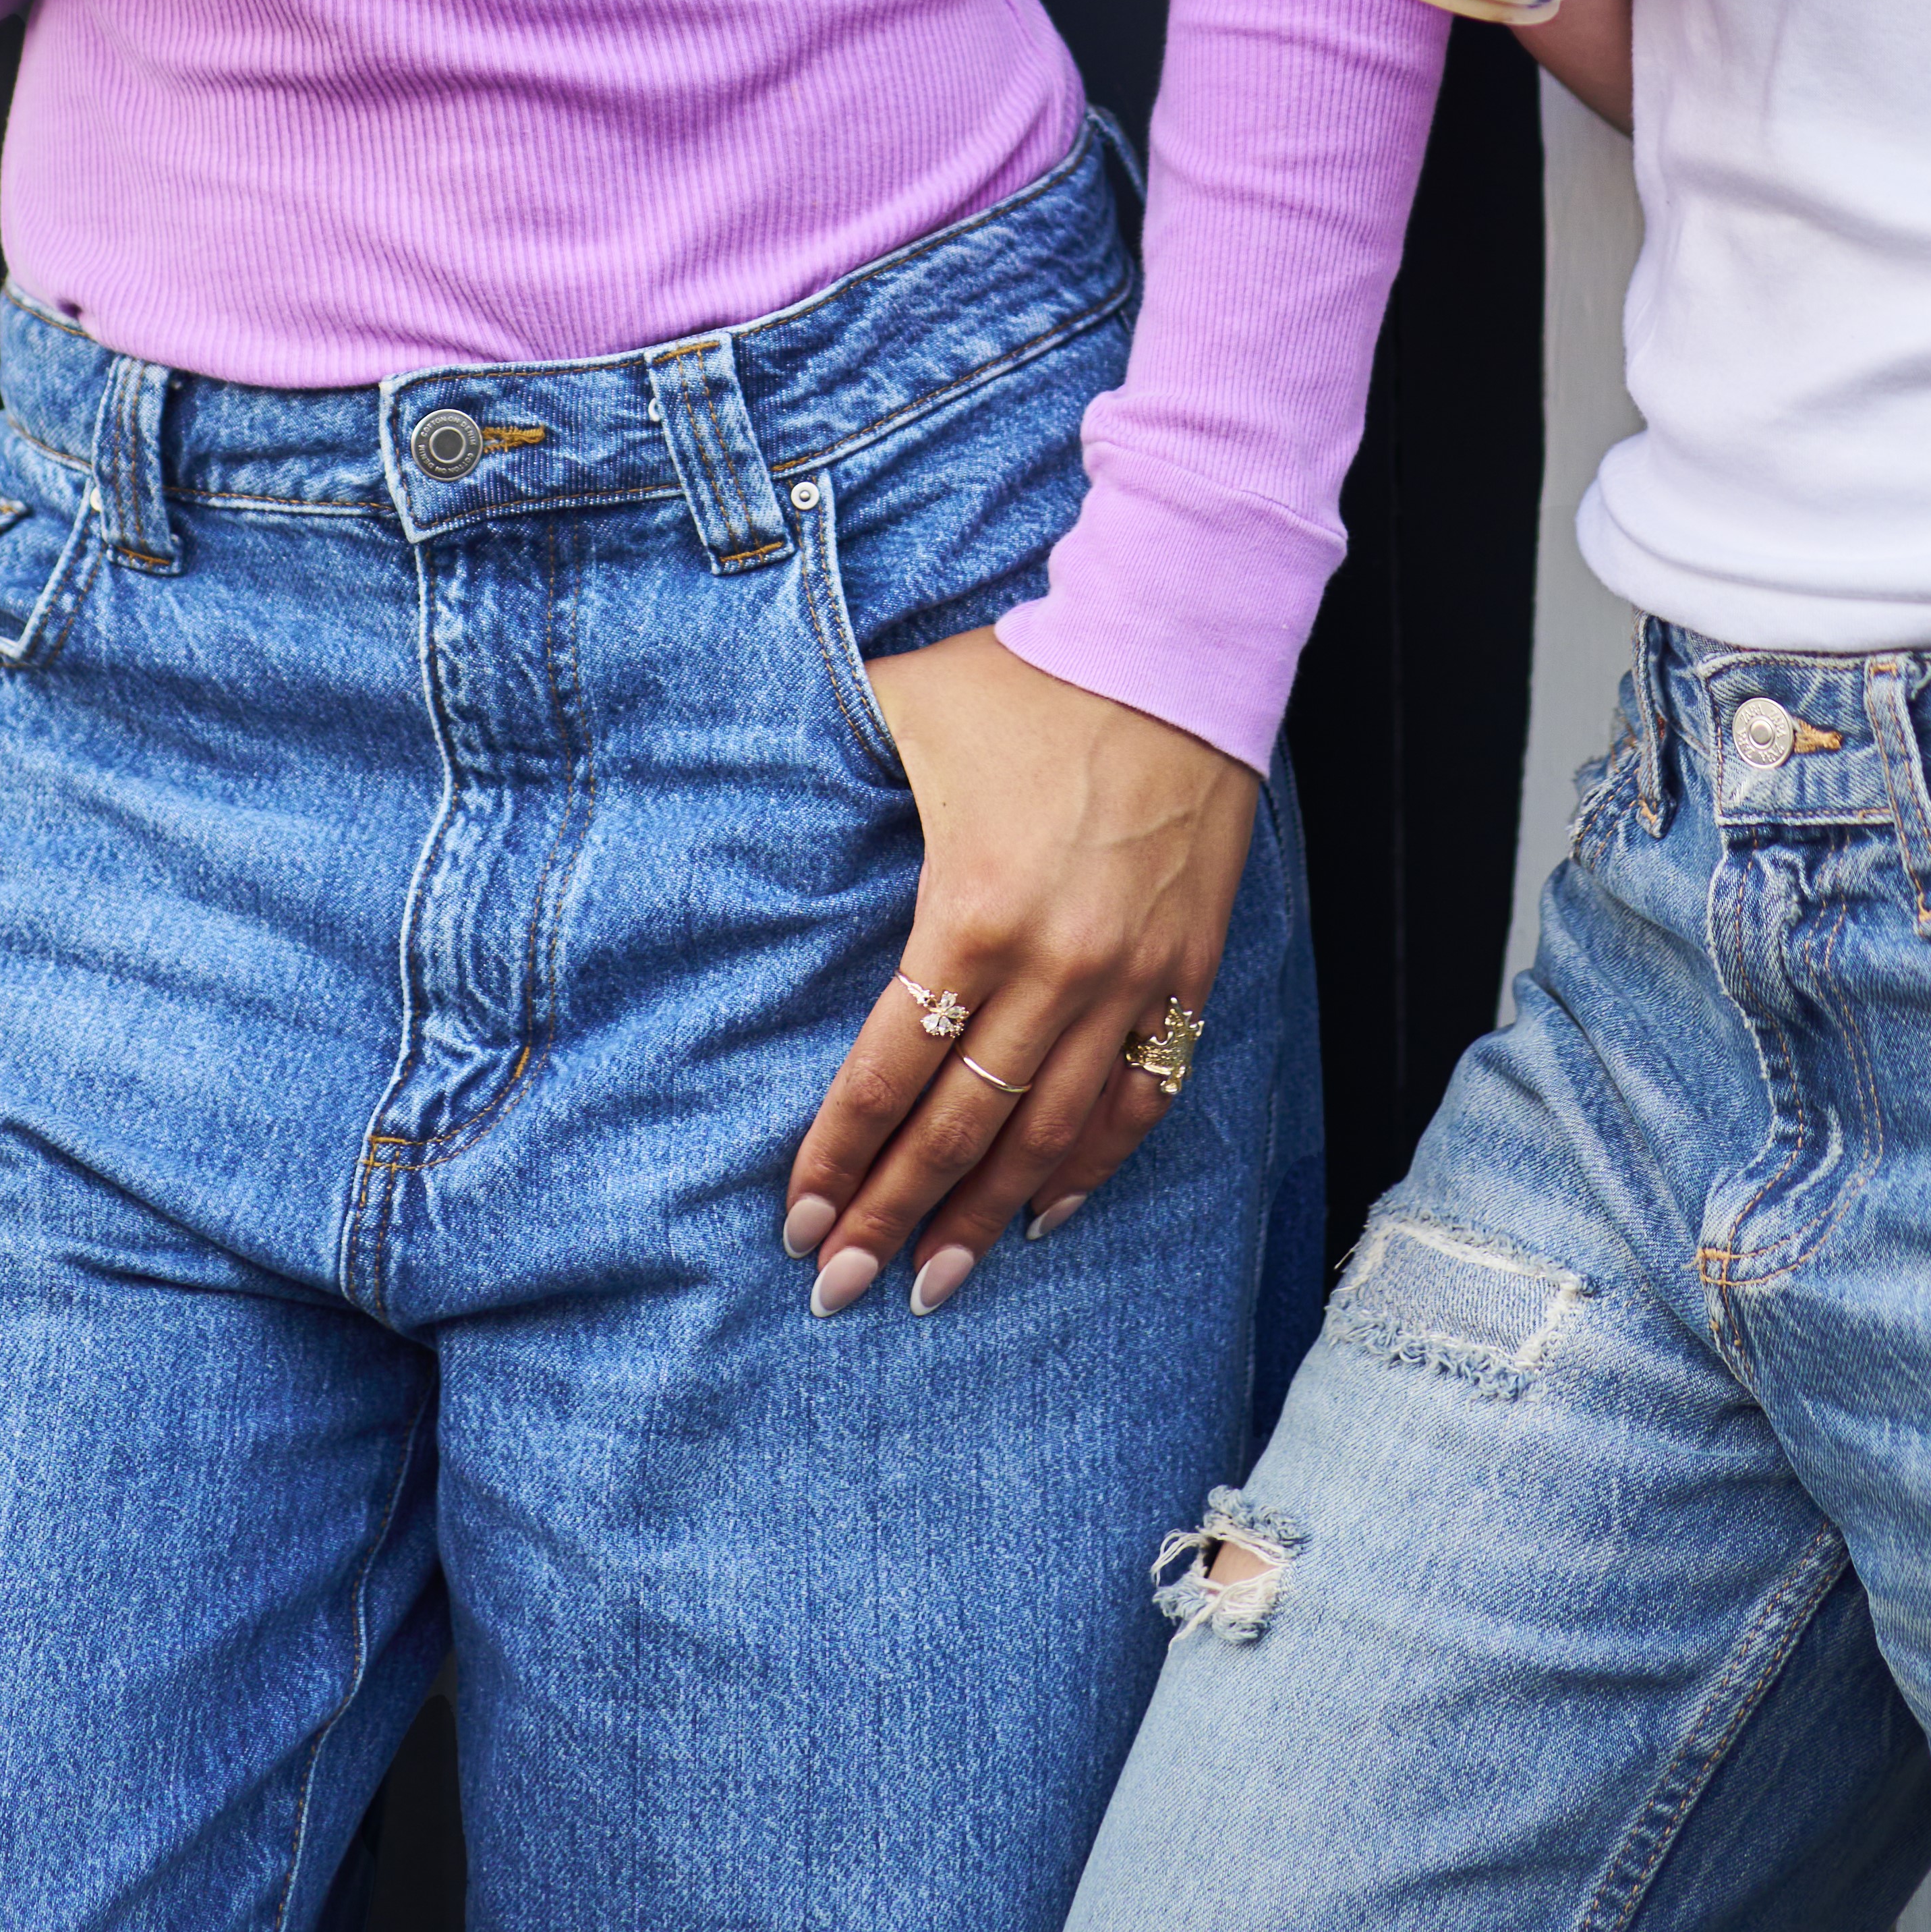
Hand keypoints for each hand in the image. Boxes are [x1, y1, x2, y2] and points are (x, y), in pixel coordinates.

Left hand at [780, 630, 1257, 1320]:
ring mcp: (1128, 975)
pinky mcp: (1187, 967)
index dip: (838, 1159)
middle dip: (892, 1217)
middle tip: (839, 1290)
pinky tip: (1047, 1213)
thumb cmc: (1026, 670)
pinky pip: (1142, 1096)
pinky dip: (1095, 1165)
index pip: (888, 1073)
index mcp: (970, 909)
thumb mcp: (903, 705)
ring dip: (988, 1217)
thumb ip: (829, 759)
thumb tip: (743, 780)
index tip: (797, 1225)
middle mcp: (1053, 965)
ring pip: (1050, 1134)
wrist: (1176, 641)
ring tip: (935, 1283)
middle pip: (960, 1127)